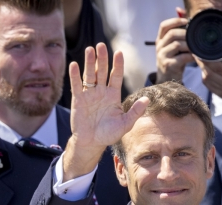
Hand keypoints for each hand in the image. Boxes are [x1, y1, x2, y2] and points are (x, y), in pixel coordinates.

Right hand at [64, 43, 148, 180]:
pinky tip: (75, 65)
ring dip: (89, 63)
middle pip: (102, 72)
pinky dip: (75, 76)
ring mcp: (89, 95)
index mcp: (113, 95)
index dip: (117, 65)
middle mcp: (101, 92)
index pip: (116, 76)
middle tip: (101, 45)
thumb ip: (135, 112)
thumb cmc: (109, 134)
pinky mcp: (78, 100)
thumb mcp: (125, 124)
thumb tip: (147, 99)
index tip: (119, 52)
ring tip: (90, 49)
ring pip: (89, 75)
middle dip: (102, 59)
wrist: (92, 143)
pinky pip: (77, 86)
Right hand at [155, 16, 194, 83]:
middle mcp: (159, 47)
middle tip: (194, 36)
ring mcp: (162, 56)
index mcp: (160, 40)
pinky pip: (181, 57)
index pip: (164, 26)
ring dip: (189, 45)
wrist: (167, 80)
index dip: (175, 21)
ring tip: (196, 47)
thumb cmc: (173, 61)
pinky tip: (195, 56)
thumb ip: (178, 32)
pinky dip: (190, 56)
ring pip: (177, 45)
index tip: (186, 21)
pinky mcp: (168, 66)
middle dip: (185, 33)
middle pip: (171, 34)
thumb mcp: (173, 46)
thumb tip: (181, 11)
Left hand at [195, 44, 221, 104]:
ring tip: (200, 59)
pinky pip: (206, 84)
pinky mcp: (217, 93)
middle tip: (197, 53)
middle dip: (201, 63)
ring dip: (202, 69)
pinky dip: (203, 75)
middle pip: (209, 73)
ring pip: (206, 79)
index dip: (208, 60)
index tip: (202, 52)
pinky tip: (205, 69)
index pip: (219, 67)